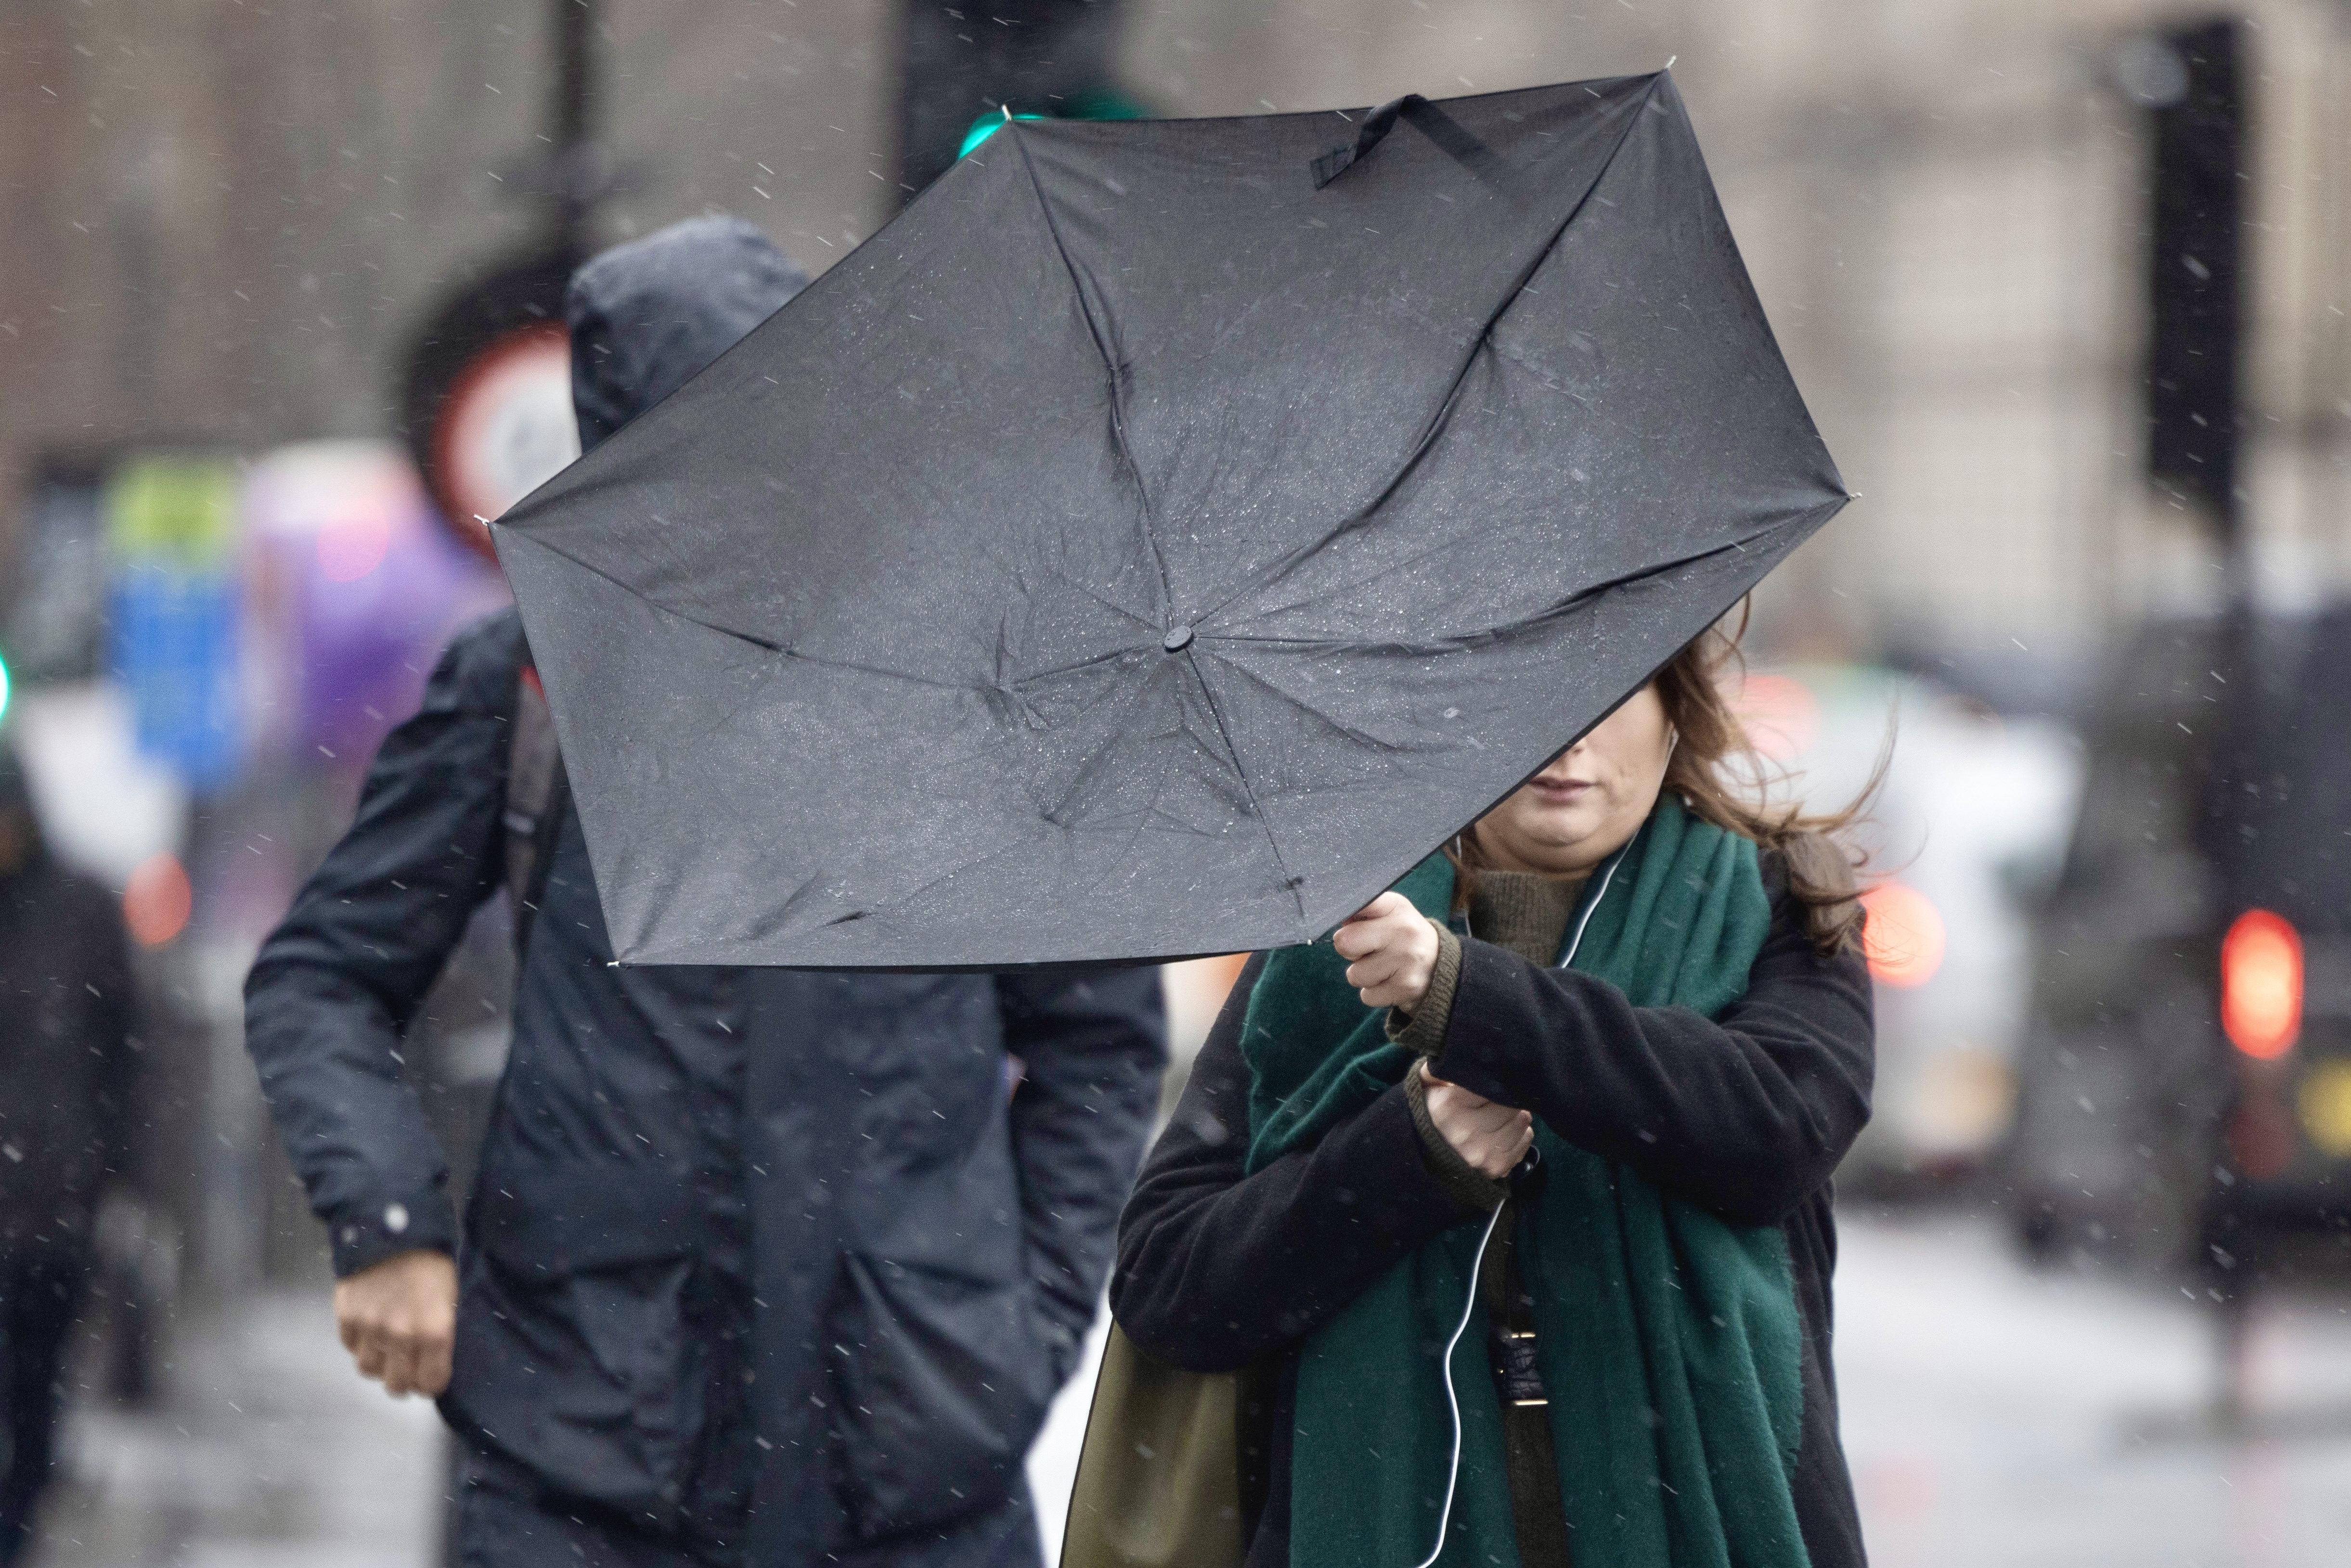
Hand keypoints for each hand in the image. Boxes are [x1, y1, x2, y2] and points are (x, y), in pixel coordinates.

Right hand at [334, 1249, 456, 1397]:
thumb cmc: (430, 1258)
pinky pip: (350, 1347)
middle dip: (405, 1380)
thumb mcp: (449, 1295)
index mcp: (434, 1331)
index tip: (431, 1374)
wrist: (391, 1226)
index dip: (432, 1381)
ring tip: (387, 1347)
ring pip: (369, 1370)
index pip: (431, 1383)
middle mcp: (400, 1336)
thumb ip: (439, 1333)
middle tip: (409, 1368)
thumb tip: (431, 1361)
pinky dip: (360, 1343)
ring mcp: (369, 1328)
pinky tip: (370, 1328)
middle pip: (397, 1385)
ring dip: (379, 1364)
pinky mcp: (345, 1317)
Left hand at [1332, 892, 1439, 1009]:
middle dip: (1350, 952)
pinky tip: (1391, 982)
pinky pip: (1367, 996)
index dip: (1346, 915)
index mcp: (1396, 907)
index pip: (1359, 903)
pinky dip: (1374, 993)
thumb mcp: (1390, 915)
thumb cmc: (1403, 938)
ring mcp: (1406, 959)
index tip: (1351, 922)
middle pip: (1344, 943)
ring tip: (1384, 968)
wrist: (1442, 967)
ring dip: (1364, 976)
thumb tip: (1339, 922)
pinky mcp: (1405, 987)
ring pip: (1354, 975)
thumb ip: (1362, 914)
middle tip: (1368, 951)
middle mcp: (1404, 930)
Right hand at [1420, 1061, 1532, 1179]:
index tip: (1496, 1076)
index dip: (1497, 1077)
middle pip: (1511, 1102)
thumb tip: (1460, 1049)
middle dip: (1509, 1096)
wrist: (1424, 1160)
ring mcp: (1482, 1152)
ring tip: (1502, 1113)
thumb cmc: (1431, 1114)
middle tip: (1500, 1095)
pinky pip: (1526, 1140)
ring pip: (1523, 1120)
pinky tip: (1504, 1130)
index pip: (1492, 1081)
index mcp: (1449, 1105)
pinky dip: (1520, 1133)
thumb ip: (1441, 1067)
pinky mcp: (1496, 1167)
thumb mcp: (1427, 1086)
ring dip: (1517, 1114)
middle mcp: (1466, 1131)